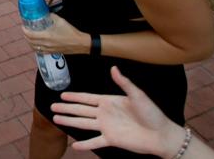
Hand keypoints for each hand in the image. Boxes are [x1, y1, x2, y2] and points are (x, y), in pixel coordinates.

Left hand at [22, 14, 88, 54]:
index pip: (30, 35)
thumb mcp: (60, 20)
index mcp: (47, 36)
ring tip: (29, 37)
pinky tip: (36, 44)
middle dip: (25, 36)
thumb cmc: (71, 32)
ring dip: (29, 42)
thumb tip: (46, 13)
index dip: (25, 31)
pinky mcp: (52, 52)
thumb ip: (51, 16)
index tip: (23, 26)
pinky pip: (40, 51)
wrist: (80, 43)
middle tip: (25, 30)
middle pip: (30, 42)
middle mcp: (46, 44)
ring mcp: (49, 49)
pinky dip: (35, 47)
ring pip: (34, 47)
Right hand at [51, 66, 184, 156]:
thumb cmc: (152, 113)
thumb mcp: (138, 95)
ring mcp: (106, 127)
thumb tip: (113, 68)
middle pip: (80, 110)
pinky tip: (74, 145)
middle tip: (51, 107)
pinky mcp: (111, 140)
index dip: (74, 97)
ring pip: (83, 124)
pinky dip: (84, 144)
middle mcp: (105, 114)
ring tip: (56, 119)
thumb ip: (124, 83)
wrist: (161, 134)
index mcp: (109, 101)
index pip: (87, 98)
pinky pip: (94, 142)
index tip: (62, 95)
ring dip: (69, 122)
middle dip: (66, 109)